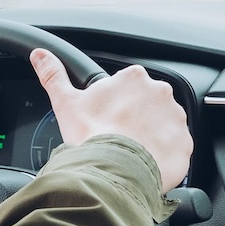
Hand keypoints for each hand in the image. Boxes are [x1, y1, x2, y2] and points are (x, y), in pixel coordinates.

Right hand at [30, 48, 191, 192]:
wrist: (113, 171)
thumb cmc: (91, 135)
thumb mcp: (66, 102)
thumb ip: (53, 74)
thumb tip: (40, 55)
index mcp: (134, 78)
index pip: (129, 86)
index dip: (117, 104)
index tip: (109, 118)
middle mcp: (161, 92)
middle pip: (149, 104)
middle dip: (137, 118)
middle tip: (119, 136)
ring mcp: (176, 119)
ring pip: (164, 124)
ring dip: (153, 135)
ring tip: (133, 152)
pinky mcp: (185, 144)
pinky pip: (176, 148)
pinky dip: (165, 155)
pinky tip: (147, 162)